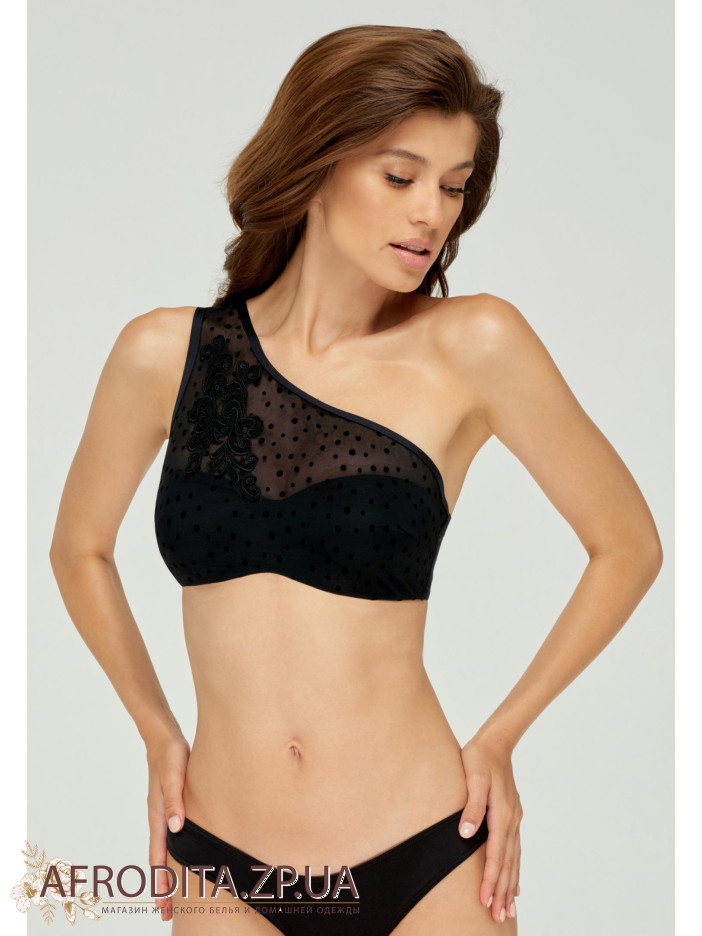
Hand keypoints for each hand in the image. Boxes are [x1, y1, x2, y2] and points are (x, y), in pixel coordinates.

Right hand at [146, 731, 189, 922]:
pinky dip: (170, 855)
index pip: (159, 856)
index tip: (164, 904)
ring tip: (170, 895)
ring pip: (162, 850)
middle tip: (166, 913)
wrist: (162, 738)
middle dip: (161, 887)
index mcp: (158, 815)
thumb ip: (174, 801)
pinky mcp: (168, 806)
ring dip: (165, 874)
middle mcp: (158, 818)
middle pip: (158, 859)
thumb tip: (175, 829)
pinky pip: (167, 838)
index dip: (162, 881)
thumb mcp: (174, 775)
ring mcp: (162, 813)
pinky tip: (177, 858)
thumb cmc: (170, 755)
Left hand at [458, 734, 521, 922]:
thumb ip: (471, 805)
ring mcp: (514, 819)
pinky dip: (515, 870)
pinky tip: (515, 884)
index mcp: (501, 813)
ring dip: (510, 885)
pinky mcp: (512, 817)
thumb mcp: (473, 776)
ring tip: (507, 909)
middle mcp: (511, 820)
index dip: (489, 878)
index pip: (495, 854)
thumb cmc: (480, 757)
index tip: (484, 900)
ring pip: (514, 860)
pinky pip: (516, 850)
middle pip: (508, 863)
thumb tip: (466, 834)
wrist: (496, 742)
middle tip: (497, 916)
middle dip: (502, 891)